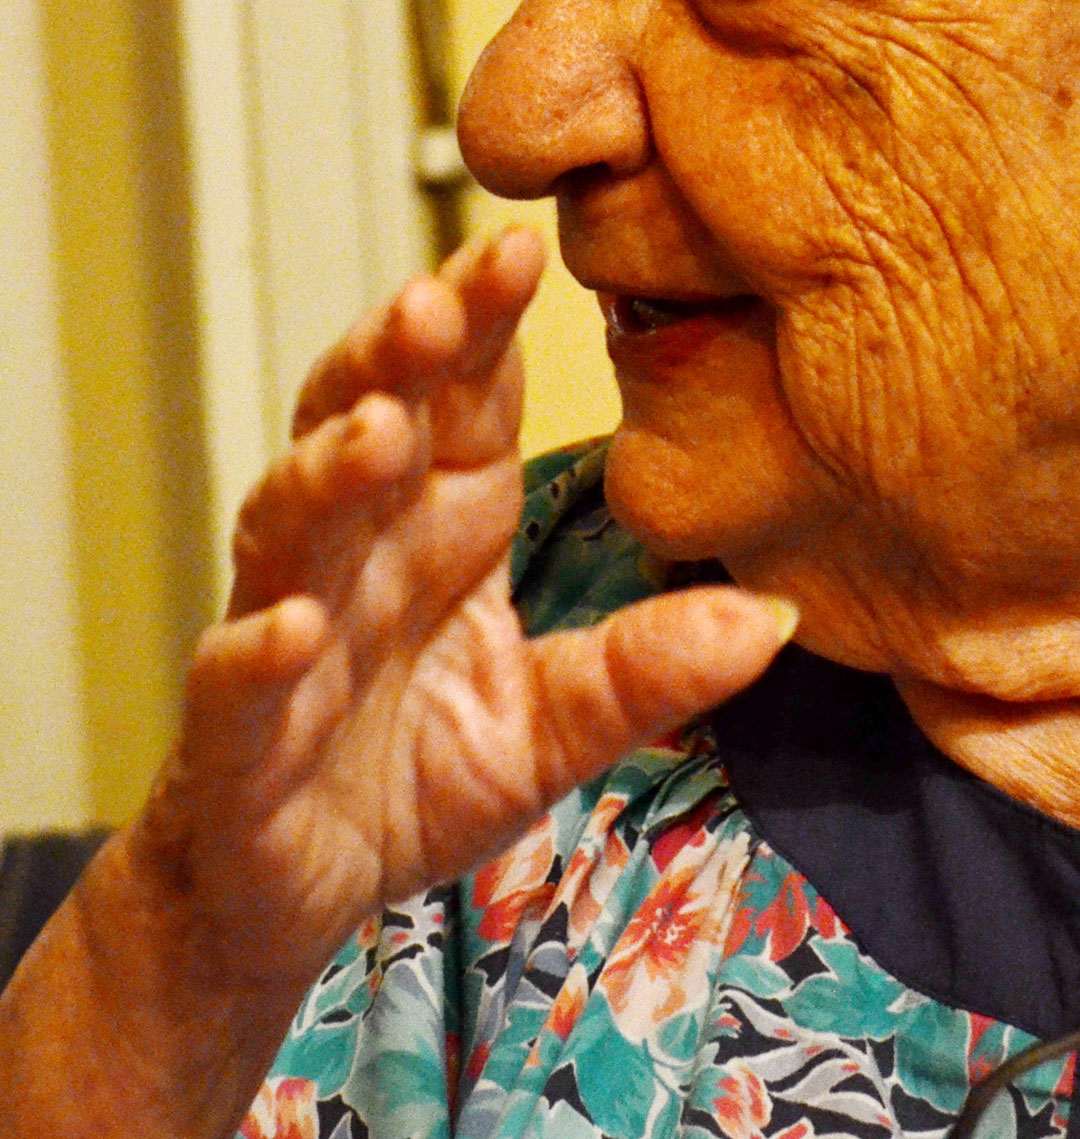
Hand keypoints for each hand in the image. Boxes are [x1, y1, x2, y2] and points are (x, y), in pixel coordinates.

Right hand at [135, 226, 794, 989]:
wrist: (300, 895)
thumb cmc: (422, 775)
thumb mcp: (558, 726)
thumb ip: (648, 668)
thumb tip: (781, 617)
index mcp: (445, 524)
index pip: (463, 399)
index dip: (481, 323)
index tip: (526, 247)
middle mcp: (362, 552)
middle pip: (365, 421)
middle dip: (397, 356)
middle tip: (441, 299)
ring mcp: (290, 631)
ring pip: (291, 523)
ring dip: (327, 472)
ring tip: (378, 432)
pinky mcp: (237, 735)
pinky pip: (235, 678)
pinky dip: (256, 647)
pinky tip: (291, 625)